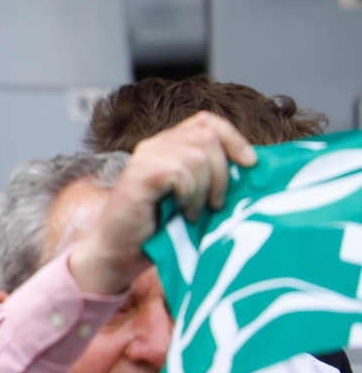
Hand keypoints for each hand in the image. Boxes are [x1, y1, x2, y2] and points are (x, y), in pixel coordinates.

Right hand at [71, 112, 257, 295]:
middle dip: (222, 172)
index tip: (251, 164)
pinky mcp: (139, 175)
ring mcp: (145, 158)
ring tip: (194, 211)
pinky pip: (181, 173)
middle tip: (215, 204)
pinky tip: (182, 212)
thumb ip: (211, 175)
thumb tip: (252, 167)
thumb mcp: (194, 196)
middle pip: (207, 135)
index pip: (206, 121)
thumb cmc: (160, 229)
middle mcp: (154, 145)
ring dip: (204, 189)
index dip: (234, 138)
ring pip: (197, 155)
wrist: (120, 252)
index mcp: (168, 145)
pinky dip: (189, 196)